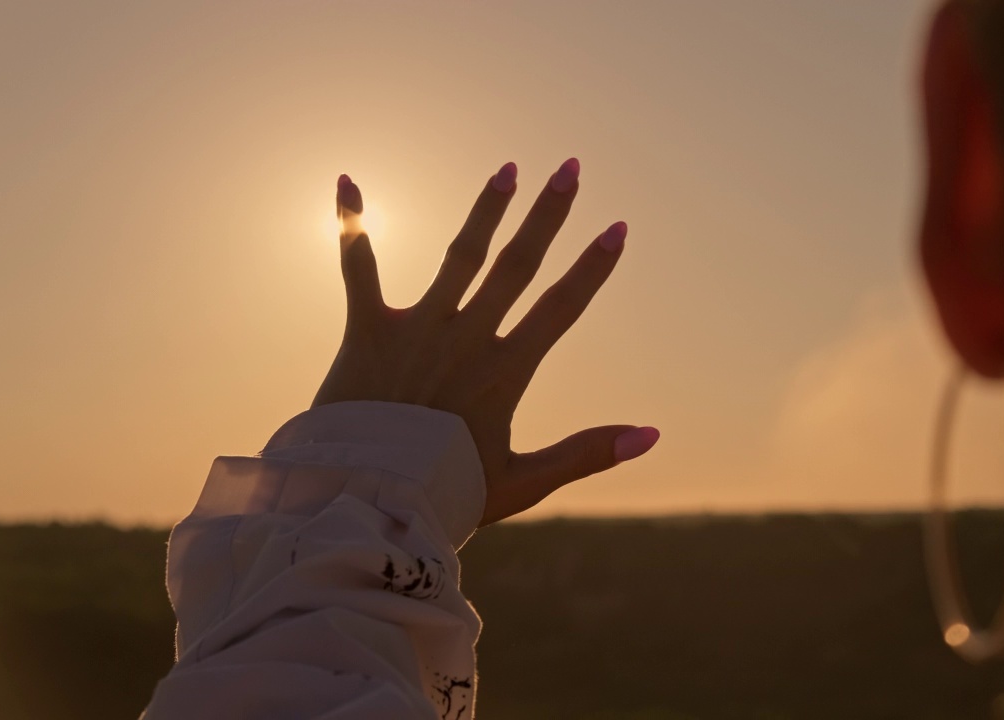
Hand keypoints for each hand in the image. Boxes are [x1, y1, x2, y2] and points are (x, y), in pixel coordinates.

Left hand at [313, 159, 659, 525]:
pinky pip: (358, 268)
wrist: (364, 505)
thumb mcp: (524, 482)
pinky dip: (353, 225)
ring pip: (460, 258)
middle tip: (571, 168)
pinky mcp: (368, 331)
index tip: (618, 227)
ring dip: (486, 211)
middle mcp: (467, 340)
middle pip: (517, 267)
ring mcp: (417, 331)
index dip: (592, 268)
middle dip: (548, 215)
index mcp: (505, 373)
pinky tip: (350, 181)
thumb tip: (652, 434)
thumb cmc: (445, 497)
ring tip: (509, 169)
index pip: (560, 309)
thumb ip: (586, 453)